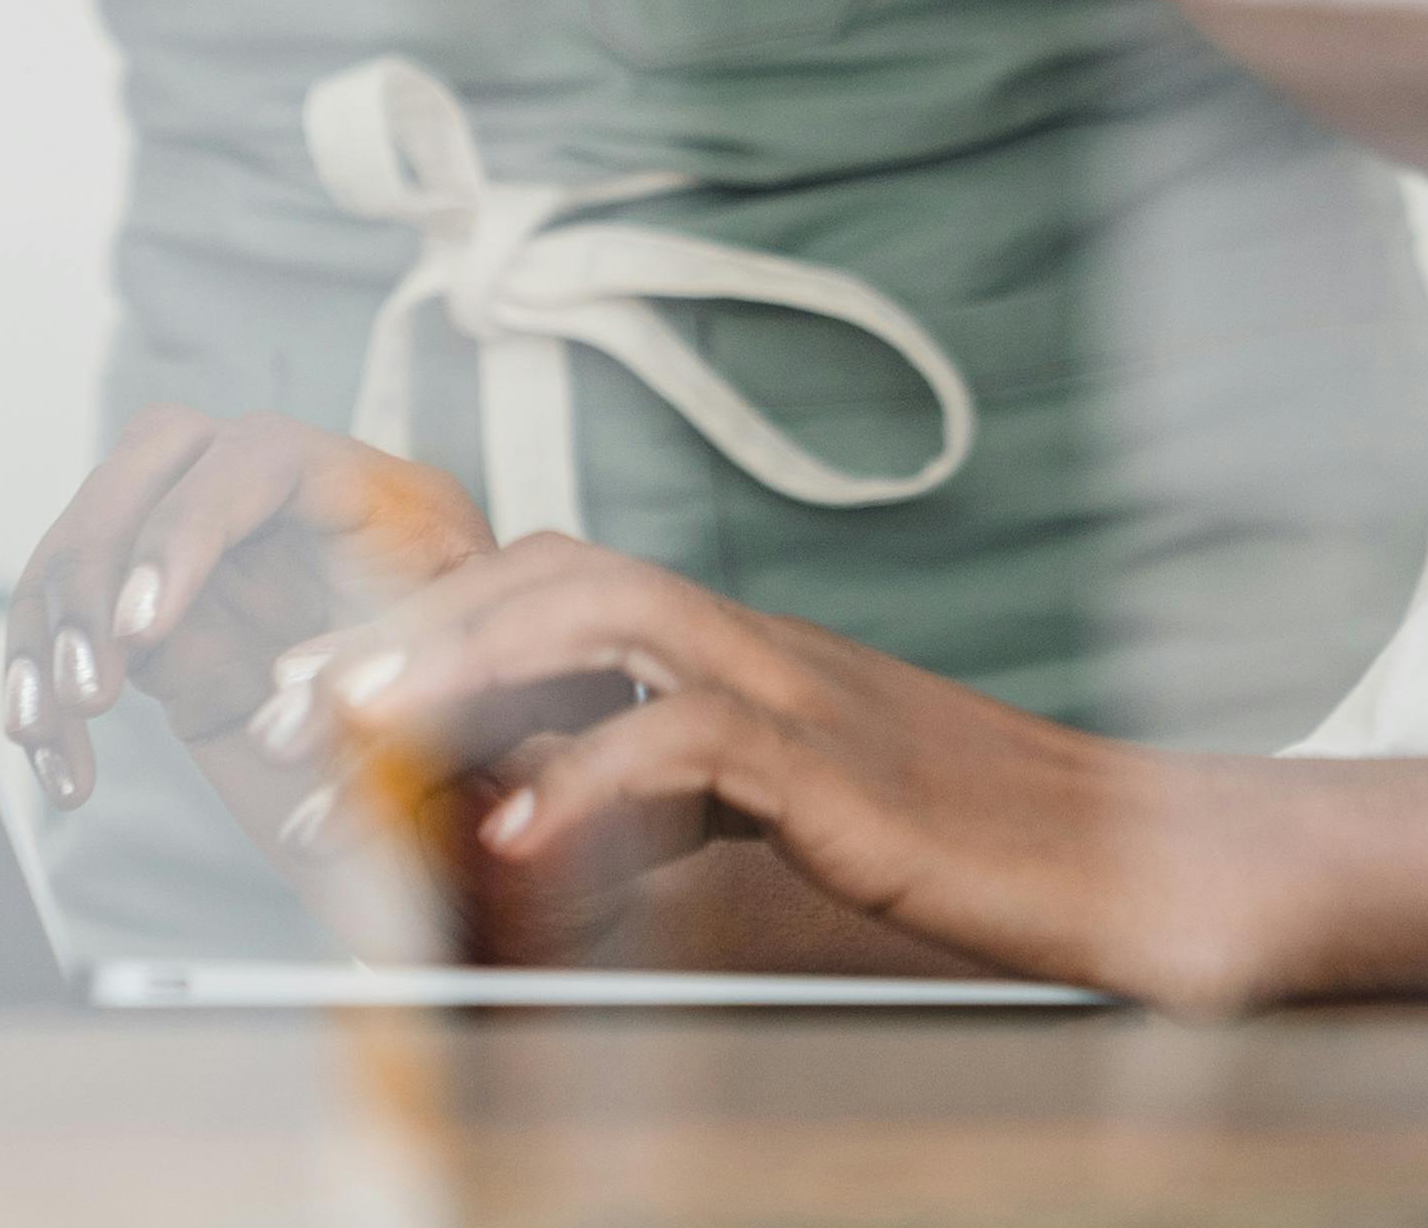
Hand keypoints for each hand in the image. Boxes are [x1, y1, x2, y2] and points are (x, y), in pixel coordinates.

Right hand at [2, 410, 487, 828]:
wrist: (474, 816)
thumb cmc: (496, 746)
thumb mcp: (472, 709)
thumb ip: (389, 688)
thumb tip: (289, 694)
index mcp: (377, 501)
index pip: (260, 456)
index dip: (190, 526)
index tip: (144, 627)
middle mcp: (286, 508)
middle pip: (153, 457)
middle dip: (97, 560)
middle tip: (93, 681)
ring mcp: (218, 560)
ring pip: (93, 535)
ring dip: (49, 626)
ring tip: (52, 726)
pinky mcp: (168, 631)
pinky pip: (76, 625)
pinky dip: (45, 686)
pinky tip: (56, 761)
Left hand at [278, 534, 1323, 1007]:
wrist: (1136, 856)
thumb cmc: (965, 843)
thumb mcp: (788, 809)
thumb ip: (670, 799)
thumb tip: (531, 828)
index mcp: (740, 649)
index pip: (556, 580)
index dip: (428, 619)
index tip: (320, 687)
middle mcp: (757, 645)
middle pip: (554, 571)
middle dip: (406, 626)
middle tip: (292, 704)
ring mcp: (803, 695)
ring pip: (603, 615)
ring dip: (464, 663)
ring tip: (361, 727)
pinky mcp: (842, 775)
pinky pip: (693, 744)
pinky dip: (590, 779)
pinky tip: (513, 836)